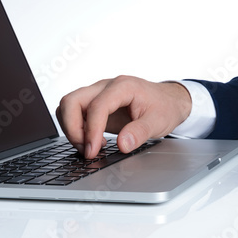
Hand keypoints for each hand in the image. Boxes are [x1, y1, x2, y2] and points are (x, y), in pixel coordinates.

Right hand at [55, 76, 191, 157]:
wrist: (169, 100)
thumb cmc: (164, 107)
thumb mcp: (158, 121)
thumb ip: (140, 133)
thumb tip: (122, 145)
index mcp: (123, 87)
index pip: (97, 106)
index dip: (91, 130)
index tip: (92, 151)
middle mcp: (106, 86)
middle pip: (72, 101)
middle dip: (72, 128)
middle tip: (87, 149)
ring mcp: (98, 93)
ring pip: (68, 105)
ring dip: (72, 128)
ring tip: (90, 146)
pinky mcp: (95, 103)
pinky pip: (74, 112)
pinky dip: (76, 128)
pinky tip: (94, 141)